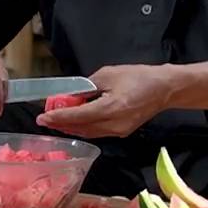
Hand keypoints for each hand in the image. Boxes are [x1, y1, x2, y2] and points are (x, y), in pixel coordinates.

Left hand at [35, 64, 174, 138]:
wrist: (165, 88)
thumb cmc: (139, 77)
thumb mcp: (109, 74)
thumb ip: (87, 86)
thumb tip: (71, 95)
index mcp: (111, 108)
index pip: (78, 116)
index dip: (58, 117)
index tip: (42, 117)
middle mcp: (114, 124)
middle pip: (80, 128)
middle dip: (61, 124)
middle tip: (45, 120)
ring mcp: (119, 131)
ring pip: (88, 133)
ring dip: (71, 128)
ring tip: (57, 121)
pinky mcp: (122, 132)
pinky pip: (98, 132)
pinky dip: (84, 128)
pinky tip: (76, 122)